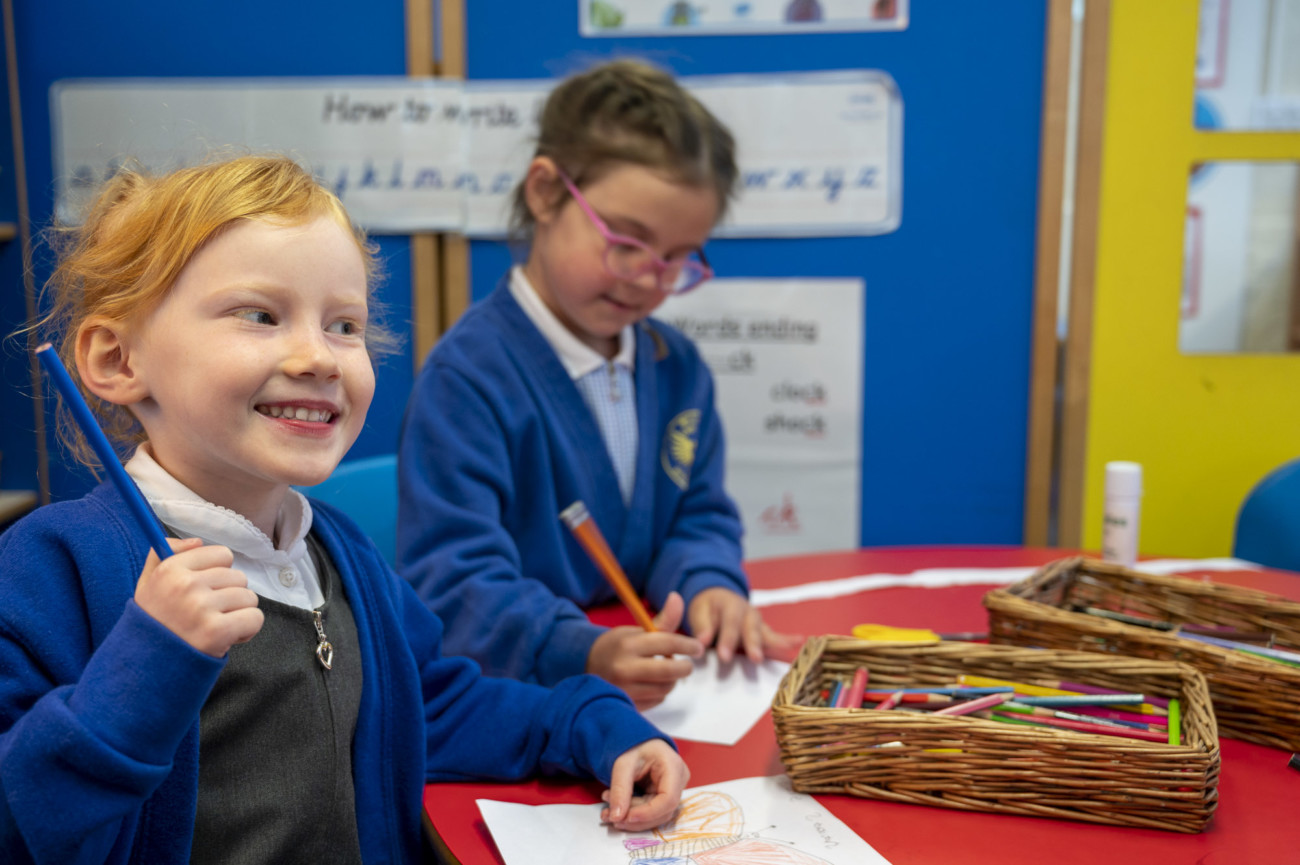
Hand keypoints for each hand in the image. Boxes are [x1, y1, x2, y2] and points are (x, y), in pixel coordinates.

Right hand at [134, 537, 263, 657]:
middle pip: (239, 577)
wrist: (146, 667)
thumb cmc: (154, 622)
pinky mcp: (216, 631)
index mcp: (170, 569)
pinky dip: (247, 630)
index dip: (220, 574)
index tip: (206, 591)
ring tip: (215, 626)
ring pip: (249, 597)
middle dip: (229, 596)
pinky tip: (227, 638)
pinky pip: (255, 618)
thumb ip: (165, 553)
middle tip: (208, 615)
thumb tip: (197, 541)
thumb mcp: (148, 583)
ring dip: (238, 614)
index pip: (222, 554)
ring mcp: (201, 608)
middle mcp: (186, 585)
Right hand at [586, 591, 703, 709]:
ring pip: (665, 688)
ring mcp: (625, 689)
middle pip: (669, 671)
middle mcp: (625, 668)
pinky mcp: (627, 704)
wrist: (587, 668)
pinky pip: (657, 700)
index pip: (667, 643)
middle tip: (688, 665)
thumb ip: (662, 620)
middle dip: (684, 668)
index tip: (698, 647)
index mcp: (628, 644)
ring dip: (671, 680)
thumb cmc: (618, 647)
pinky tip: (652, 684)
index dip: (688, 645)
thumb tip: (677, 596)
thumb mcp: (636, 631)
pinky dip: (660, 692)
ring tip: (665, 673)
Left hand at [600, 738, 688, 831]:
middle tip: (609, 814)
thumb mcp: (623, 764)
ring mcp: (673, 790)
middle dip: (634, 817)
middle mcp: (678, 781)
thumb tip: (616, 817)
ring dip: (631, 818)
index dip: (648, 813)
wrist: (637, 742)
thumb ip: (620, 789)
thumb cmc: (634, 746)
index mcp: (674, 767)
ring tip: (608, 811)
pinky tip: (617, 809)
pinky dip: (632, 814)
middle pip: (661, 811)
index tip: (625, 818)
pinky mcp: (664, 797)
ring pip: (655, 816)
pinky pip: (651, 813)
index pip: (668, 799)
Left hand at [687, 587, 803, 663]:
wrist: (717, 597)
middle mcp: (747, 611)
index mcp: (729, 605)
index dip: (728, 639)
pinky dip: (787, 638)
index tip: (724, 656)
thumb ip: (702, 626)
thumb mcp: (699, 611)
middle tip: (755, 658)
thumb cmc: (707, 607)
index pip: (729, 622)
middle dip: (753, 643)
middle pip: (751, 628)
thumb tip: (703, 641)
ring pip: (765, 631)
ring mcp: (757, 620)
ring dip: (776, 641)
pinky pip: (775, 635)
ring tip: (788, 646)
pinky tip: (799, 641)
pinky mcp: (763, 629)